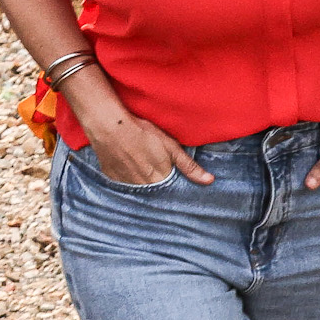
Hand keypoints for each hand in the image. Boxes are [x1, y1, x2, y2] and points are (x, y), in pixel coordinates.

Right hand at [82, 97, 200, 189]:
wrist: (109, 126)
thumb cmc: (142, 133)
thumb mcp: (171, 147)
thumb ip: (189, 166)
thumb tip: (209, 181)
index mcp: (160, 181)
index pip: (172, 192)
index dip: (174, 187)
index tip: (176, 183)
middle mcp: (143, 187)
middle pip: (156, 192)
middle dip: (160, 188)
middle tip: (158, 173)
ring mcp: (126, 184)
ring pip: (140, 190)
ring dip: (144, 185)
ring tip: (143, 170)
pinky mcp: (112, 178)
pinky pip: (124, 185)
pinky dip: (128, 180)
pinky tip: (129, 167)